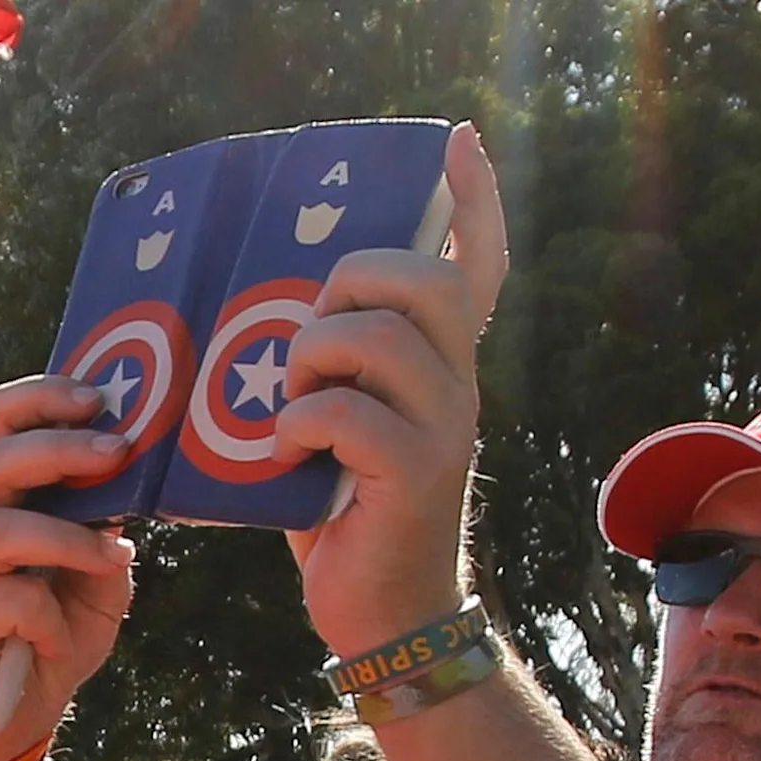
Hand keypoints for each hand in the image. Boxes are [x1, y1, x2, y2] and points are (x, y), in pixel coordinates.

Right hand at [0, 378, 141, 760]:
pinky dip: (48, 620)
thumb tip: (128, 490)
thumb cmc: (48, 644)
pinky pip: (7, 599)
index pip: (2, 424)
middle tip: (119, 453)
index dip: (43, 399)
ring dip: (67, 540)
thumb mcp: (98, 588)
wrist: (2, 728)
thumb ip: (106, 535)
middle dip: (63, 450)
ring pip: (0, 527)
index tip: (99, 398)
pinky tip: (57, 643)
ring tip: (112, 560)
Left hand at [277, 120, 510, 655]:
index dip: (474, 204)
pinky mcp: (417, 476)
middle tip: (306, 341)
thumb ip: (334, 366)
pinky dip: (300, 422)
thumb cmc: (346, 516)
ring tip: (289, 404)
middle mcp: (461, 390)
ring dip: (312, 356)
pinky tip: (286, 453)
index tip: (460, 143)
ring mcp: (447, 433)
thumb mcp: (341, 425)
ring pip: (381, 338)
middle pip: (426, 280)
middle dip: (351, 283)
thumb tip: (280, 308)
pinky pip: (348, 412)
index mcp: (444, 370)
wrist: (384, 617)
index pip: (480, 269)